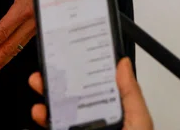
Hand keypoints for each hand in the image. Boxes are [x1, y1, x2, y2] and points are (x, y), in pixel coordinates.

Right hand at [28, 57, 153, 129]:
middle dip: (60, 81)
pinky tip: (40, 112)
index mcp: (118, 115)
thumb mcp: (139, 122)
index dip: (87, 71)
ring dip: (48, 98)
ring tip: (40, 84)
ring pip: (60, 113)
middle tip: (49, 68)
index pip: (101, 87)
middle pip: (76, 97)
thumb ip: (131, 94)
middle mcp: (98, 124)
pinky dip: (43, 119)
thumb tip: (123, 65)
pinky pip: (53, 128)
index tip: (76, 56)